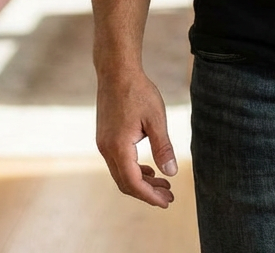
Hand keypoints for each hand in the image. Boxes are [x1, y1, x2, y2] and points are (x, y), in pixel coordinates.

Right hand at [96, 68, 177, 207]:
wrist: (117, 71)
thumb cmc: (138, 92)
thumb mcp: (156, 119)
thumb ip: (163, 147)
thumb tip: (171, 173)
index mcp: (118, 147)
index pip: (133, 183)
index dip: (150, 195)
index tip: (166, 202)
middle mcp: (106, 149)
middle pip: (125, 183)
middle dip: (147, 192)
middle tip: (169, 196)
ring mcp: (103, 144)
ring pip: (121, 174)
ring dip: (141, 181)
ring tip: (163, 184)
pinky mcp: (105, 138)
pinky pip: (118, 162)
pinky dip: (133, 170)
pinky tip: (148, 168)